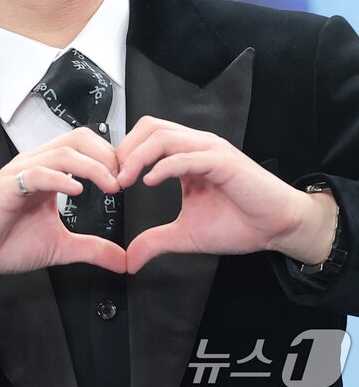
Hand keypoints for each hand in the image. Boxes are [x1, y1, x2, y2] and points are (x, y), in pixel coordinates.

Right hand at [0, 127, 125, 300]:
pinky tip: (76, 191)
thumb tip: (124, 260)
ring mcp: (20, 172)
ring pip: (62, 152)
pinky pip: (37, 173)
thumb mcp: (60, 247)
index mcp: (48, 170)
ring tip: (110, 186)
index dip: (110, 158)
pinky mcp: (7, 186)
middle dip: (106, 155)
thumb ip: (92, 248)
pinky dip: (60, 178)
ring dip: (92, 167)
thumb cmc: (7, 244)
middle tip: (123, 181)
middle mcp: (35, 163)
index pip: (85, 145)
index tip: (129, 179)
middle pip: (78, 138)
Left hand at [116, 116, 337, 273]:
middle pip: (150, 127)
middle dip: (125, 148)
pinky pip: (188, 156)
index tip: (109, 179)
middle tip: (112, 176)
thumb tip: (129, 260)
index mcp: (186, 155)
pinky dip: (165, 166)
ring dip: (138, 156)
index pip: (146, 137)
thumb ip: (156, 241)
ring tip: (124, 179)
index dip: (124, 153)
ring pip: (164, 136)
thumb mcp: (186, 235)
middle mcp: (196, 146)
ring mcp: (210, 151)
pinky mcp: (224, 163)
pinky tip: (150, 181)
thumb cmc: (239, 224)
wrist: (277, 228)